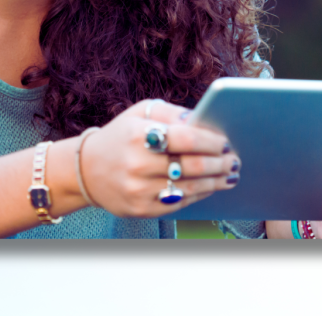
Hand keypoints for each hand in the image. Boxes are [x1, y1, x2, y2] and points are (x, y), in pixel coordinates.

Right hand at [78, 99, 239, 218]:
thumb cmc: (121, 136)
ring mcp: (139, 190)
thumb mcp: (140, 113)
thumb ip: (172, 113)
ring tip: (230, 174)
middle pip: (192, 166)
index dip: (211, 141)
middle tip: (235, 159)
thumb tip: (203, 120)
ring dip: (216, 181)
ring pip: (190, 187)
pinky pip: (179, 202)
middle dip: (220, 163)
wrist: (86, 170)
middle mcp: (138, 164)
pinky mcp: (141, 209)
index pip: (186, 138)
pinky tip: (211, 186)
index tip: (226, 142)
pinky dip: (200, 194)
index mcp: (139, 135)